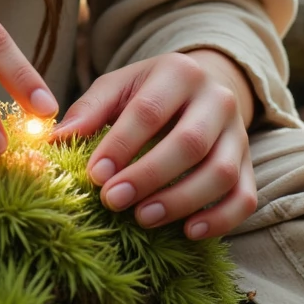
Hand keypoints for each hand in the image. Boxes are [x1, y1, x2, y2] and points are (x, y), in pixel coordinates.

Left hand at [50, 49, 256, 238]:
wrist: (202, 88)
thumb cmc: (148, 92)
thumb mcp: (118, 87)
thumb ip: (89, 110)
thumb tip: (52, 140)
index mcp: (180, 72)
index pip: (150, 111)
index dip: (121, 145)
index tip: (94, 175)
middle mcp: (217, 99)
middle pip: (190, 143)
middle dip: (149, 176)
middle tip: (113, 201)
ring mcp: (239, 134)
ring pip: (222, 172)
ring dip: (181, 200)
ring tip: (144, 218)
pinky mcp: (250, 165)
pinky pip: (245, 197)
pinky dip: (221, 219)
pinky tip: (189, 232)